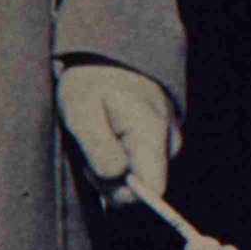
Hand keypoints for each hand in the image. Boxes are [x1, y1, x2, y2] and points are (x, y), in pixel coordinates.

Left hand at [59, 60, 180, 197]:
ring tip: (97, 142)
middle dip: (112, 182)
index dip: (121, 192)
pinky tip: (108, 144)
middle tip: (88, 154)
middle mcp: (170, 141)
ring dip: (114, 172)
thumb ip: (97, 146)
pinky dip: (121, 164)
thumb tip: (117, 177)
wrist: (111, 57)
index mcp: (152, 132)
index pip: (153, 190)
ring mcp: (170, 143)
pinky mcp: (164, 145)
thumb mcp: (80, 109)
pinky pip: (143, 170)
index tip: (93, 172)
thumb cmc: (92, 82)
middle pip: (145, 189)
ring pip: (142, 181)